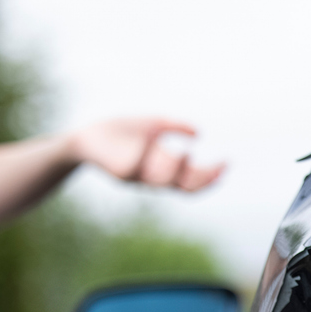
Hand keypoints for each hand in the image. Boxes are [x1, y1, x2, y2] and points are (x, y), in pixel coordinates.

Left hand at [66, 117, 224, 191]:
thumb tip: (199, 134)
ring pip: (162, 180)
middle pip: (183, 187)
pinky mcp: (118, 170)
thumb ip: (175, 127)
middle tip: (216, 165)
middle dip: (202, 178)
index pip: (191, 182)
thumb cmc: (117, 132)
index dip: (210, 177)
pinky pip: (135, 167)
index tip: (226, 163)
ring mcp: (136, 176)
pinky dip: (145, 156)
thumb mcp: (153, 124)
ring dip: (176, 169)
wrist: (84, 138)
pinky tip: (149, 143)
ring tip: (183, 154)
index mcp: (162, 169)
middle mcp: (151, 177)